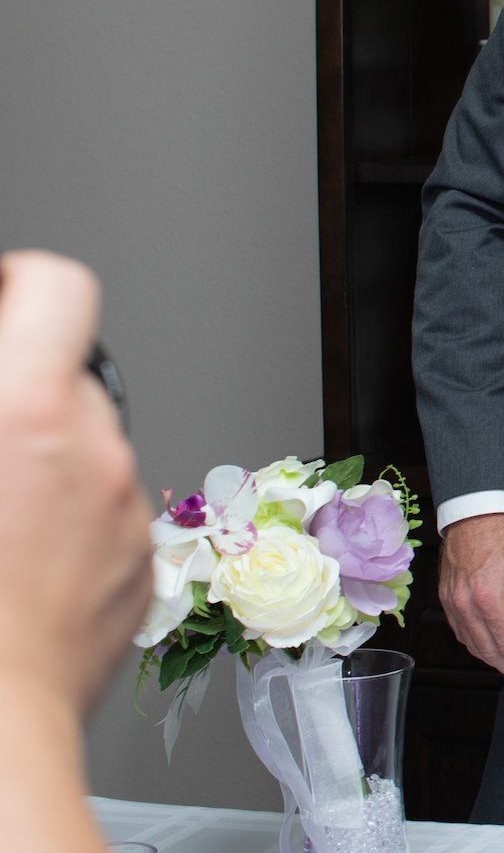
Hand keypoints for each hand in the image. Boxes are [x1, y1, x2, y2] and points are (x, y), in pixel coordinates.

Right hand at [0, 251, 149, 713]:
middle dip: (22, 388)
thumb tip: (0, 352)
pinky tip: (11, 560)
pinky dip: (67, 519)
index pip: (57, 288)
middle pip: (71, 374)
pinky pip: (106, 515)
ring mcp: (122, 514)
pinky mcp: (140, 570)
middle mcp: (91, 453)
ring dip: (44, 457)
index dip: (18, 282)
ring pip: (90, 448)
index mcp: (23, 412)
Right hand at [440, 512, 503, 691]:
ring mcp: (452, 603)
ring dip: (493, 659)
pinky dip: (476, 644)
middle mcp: (467, 606)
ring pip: (472, 645)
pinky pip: (460, 632)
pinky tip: (490, 645)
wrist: (476, 510)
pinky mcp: (446, 599)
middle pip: (489, 651)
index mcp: (490, 599)